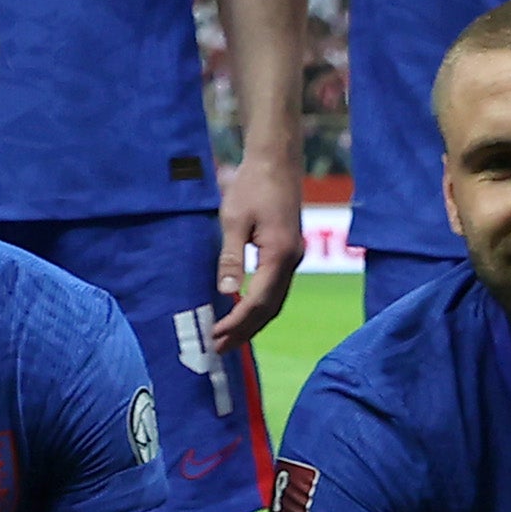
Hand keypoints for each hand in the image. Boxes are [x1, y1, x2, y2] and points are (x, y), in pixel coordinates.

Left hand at [207, 148, 302, 350]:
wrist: (277, 162)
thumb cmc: (253, 186)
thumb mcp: (233, 220)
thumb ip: (231, 257)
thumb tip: (226, 291)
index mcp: (280, 255)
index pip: (259, 302)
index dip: (238, 323)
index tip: (216, 336)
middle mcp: (292, 261)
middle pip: (271, 308)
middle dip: (245, 331)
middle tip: (219, 349)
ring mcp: (294, 257)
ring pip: (276, 301)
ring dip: (253, 322)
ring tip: (229, 339)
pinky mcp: (289, 252)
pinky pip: (277, 289)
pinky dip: (260, 306)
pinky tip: (243, 312)